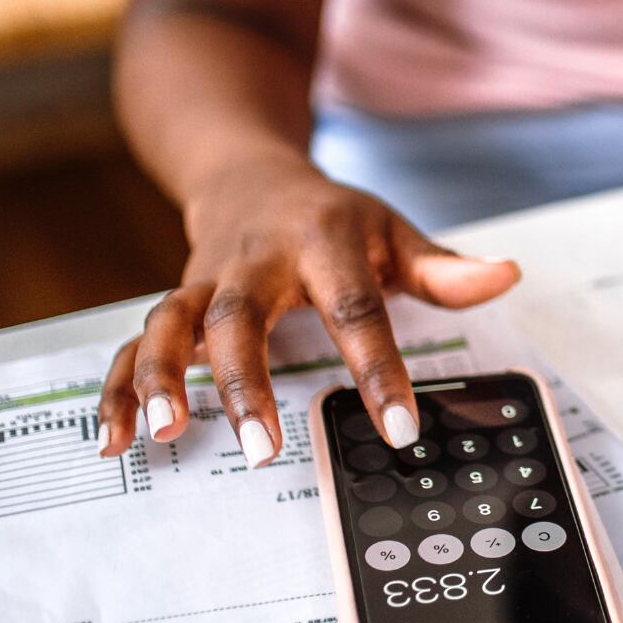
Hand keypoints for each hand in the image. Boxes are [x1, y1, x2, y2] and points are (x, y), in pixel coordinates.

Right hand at [96, 156, 520, 466]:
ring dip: (161, 377)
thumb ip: (444, 267)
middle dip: (245, 382)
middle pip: (240, 317)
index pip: (356, 308)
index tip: (399, 427)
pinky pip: (131, 345)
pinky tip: (116, 438)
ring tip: (167, 433)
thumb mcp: (392, 231)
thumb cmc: (331, 217)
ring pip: (171, 324)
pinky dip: (118, 389)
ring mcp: (205, 283)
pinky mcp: (173, 305)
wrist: (249, 174)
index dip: (378, 368)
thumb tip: (505, 275)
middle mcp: (255, 262)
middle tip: (262, 448)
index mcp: (321, 243)